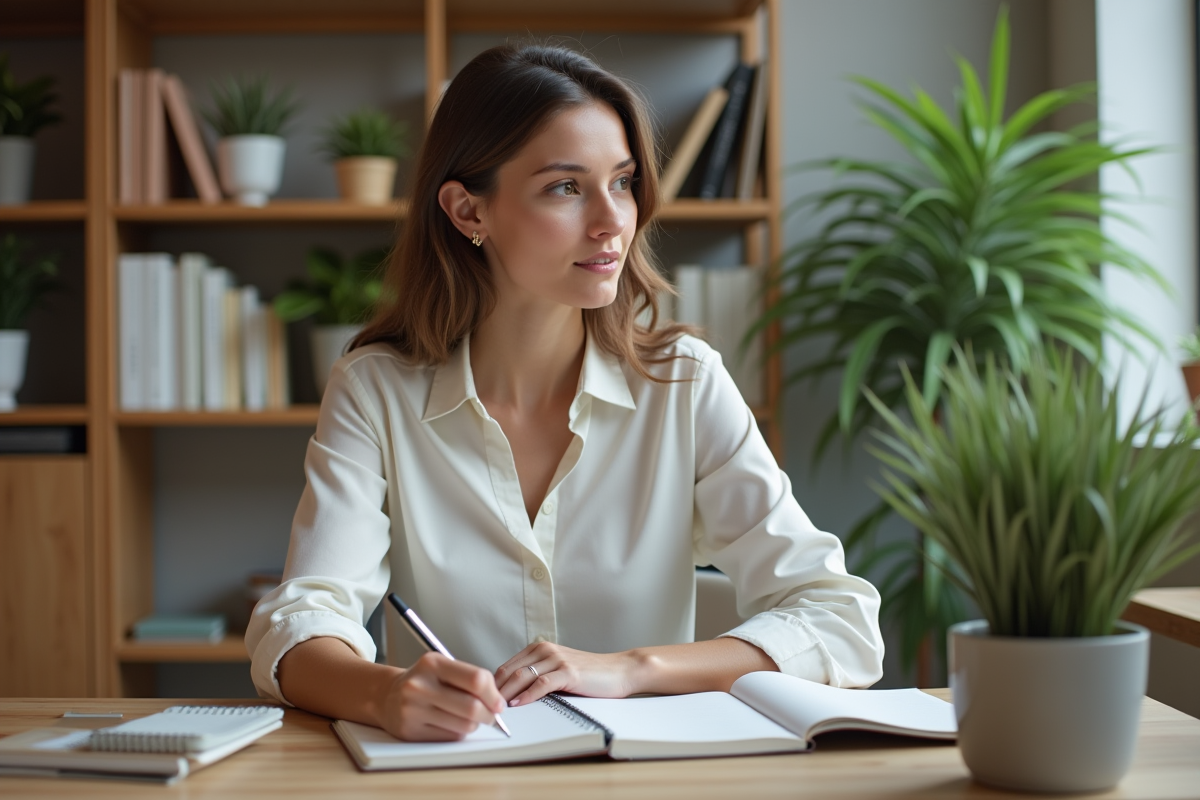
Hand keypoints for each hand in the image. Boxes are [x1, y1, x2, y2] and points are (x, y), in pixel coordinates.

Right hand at [377, 652, 505, 741]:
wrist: (386, 696)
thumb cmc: (424, 681)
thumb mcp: (442, 668)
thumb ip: (469, 679)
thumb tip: (498, 703)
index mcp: (432, 663)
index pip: (476, 679)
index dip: (494, 694)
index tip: (499, 703)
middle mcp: (419, 686)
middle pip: (472, 707)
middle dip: (489, 715)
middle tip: (491, 715)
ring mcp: (412, 710)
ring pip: (464, 726)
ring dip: (474, 725)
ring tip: (468, 718)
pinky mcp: (410, 731)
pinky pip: (450, 738)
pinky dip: (458, 733)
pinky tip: (450, 724)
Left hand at [494, 642, 641, 706]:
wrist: (619, 670)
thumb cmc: (589, 674)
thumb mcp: (557, 670)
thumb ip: (536, 676)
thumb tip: (509, 695)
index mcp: (539, 648)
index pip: (506, 667)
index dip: (492, 685)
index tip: (483, 701)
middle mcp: (545, 650)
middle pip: (509, 671)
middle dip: (494, 691)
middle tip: (484, 708)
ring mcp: (556, 660)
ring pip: (521, 677)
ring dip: (506, 695)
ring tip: (496, 709)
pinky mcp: (568, 672)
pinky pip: (541, 684)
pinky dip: (527, 696)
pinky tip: (519, 705)